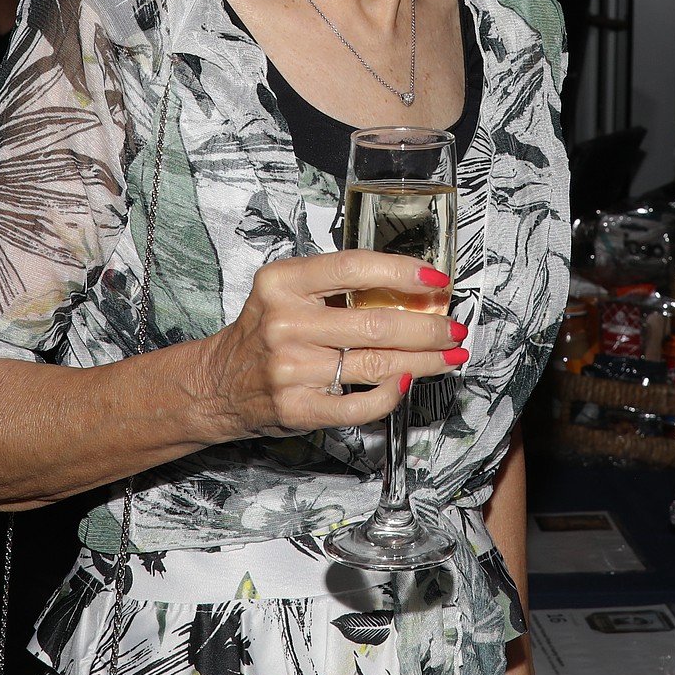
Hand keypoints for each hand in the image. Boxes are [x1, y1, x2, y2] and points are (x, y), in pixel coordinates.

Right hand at [199, 250, 467, 440]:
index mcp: (283, 282)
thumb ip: (335, 286)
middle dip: (428, 326)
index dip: (402, 271)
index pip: (354, 267)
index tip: (437, 280)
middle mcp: (284, 322)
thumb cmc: (264, 331)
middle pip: (376, 322)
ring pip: (377, 364)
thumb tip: (410, 289)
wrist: (219, 383)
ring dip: (425, 361)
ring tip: (450, 355)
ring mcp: (290, 368)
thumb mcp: (285, 292)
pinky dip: (391, 395)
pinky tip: (409, 382)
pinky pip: (360, 405)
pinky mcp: (298, 407)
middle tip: (455, 327)